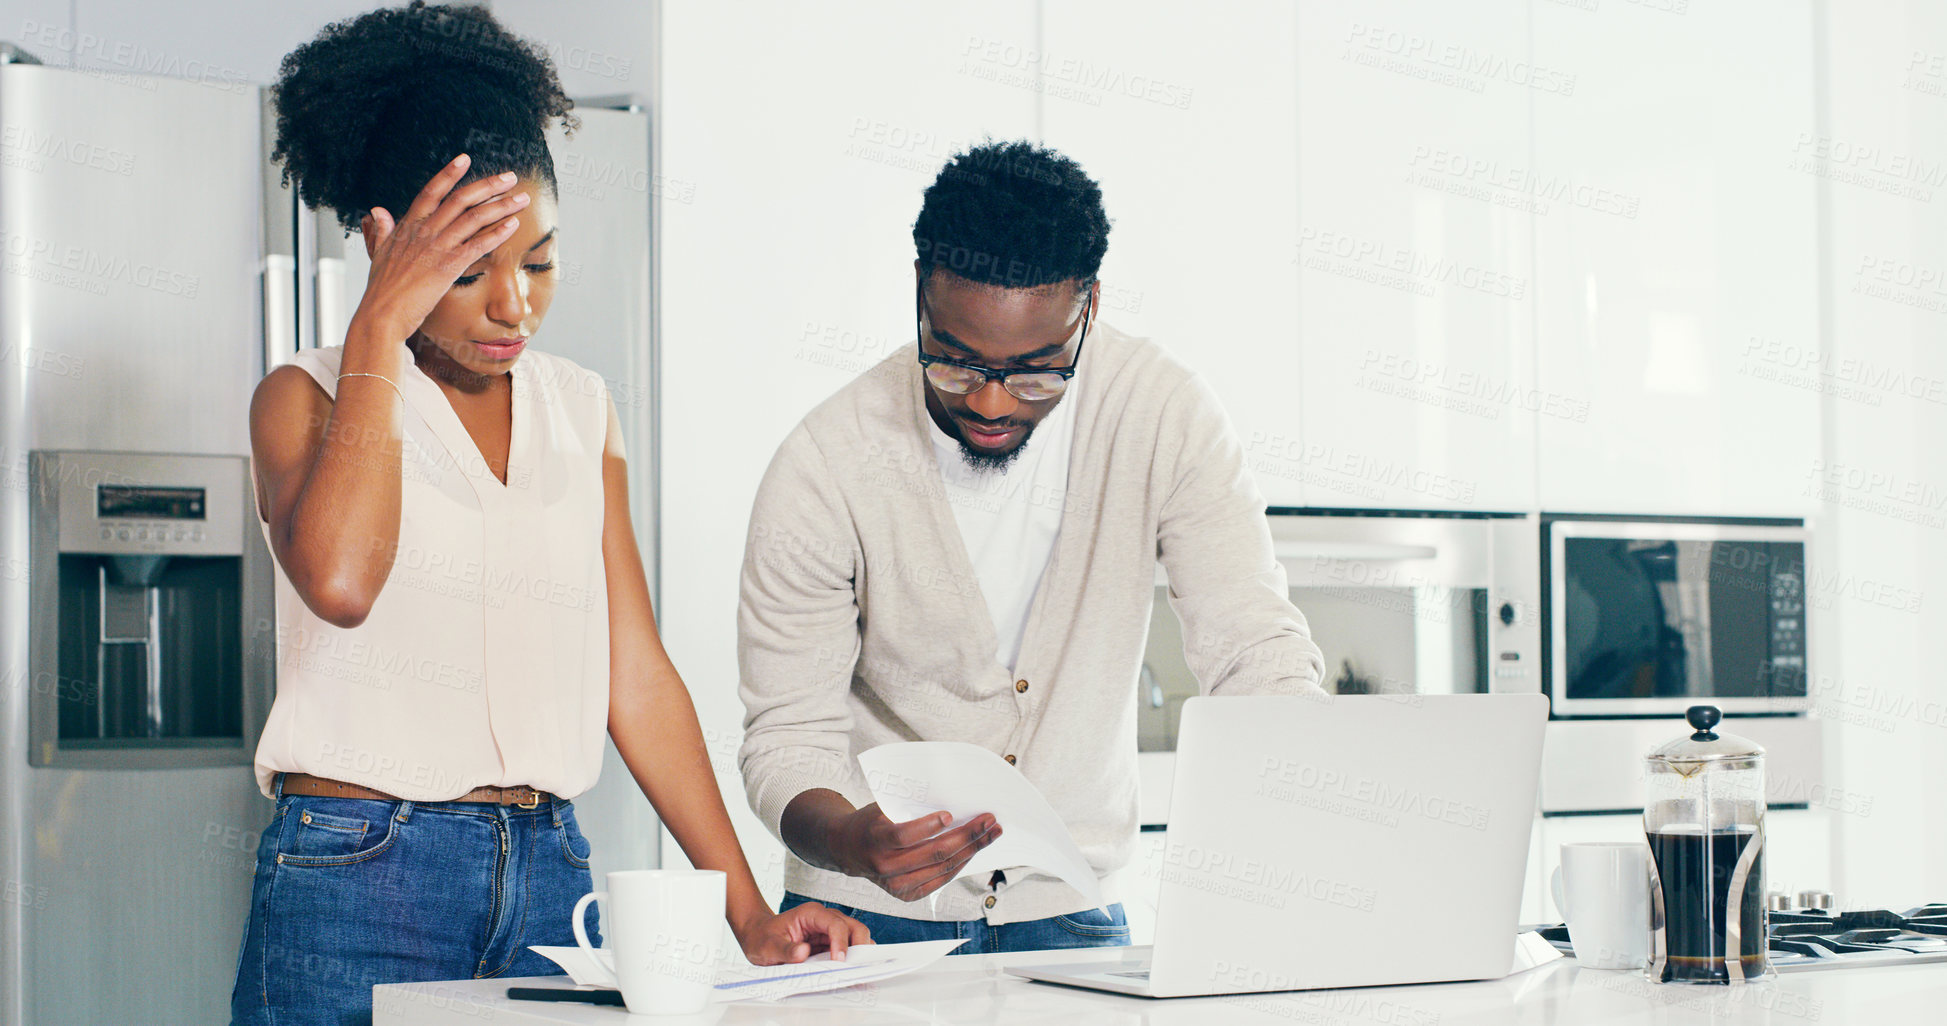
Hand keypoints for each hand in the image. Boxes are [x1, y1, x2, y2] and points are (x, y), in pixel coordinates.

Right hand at [351, 152, 528, 341]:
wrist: (382, 315)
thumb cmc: (381, 290)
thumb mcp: (377, 254)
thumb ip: (379, 231)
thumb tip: (375, 211)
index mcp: (407, 226)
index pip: (431, 192)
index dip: (449, 173)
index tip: (465, 158)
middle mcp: (424, 231)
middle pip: (461, 199)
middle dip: (488, 185)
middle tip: (510, 177)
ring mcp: (436, 247)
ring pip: (474, 218)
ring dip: (501, 206)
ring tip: (522, 199)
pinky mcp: (448, 266)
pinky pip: (478, 244)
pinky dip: (497, 233)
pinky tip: (514, 225)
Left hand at [734, 901, 872, 964]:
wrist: (758, 936)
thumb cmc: (762, 937)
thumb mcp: (768, 946)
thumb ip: (785, 950)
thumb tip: (803, 953)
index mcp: (811, 914)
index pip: (835, 924)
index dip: (841, 942)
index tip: (839, 961)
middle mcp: (824, 918)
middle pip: (853, 927)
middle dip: (859, 945)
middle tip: (856, 967)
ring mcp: (828, 930)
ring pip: (855, 936)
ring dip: (858, 952)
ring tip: (856, 970)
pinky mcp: (829, 942)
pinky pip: (847, 948)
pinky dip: (852, 958)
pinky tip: (849, 970)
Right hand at [828, 804, 1000, 901]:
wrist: (849, 850)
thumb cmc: (871, 822)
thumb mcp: (882, 808)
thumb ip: (909, 807)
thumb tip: (951, 800)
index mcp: (875, 839)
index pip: (904, 836)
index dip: (929, 826)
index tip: (950, 814)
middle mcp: (885, 866)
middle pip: (934, 852)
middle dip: (967, 835)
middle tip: (989, 820)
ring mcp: (897, 885)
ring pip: (944, 867)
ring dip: (972, 849)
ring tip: (992, 833)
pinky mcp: (907, 895)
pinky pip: (942, 878)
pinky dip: (961, 863)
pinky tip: (975, 849)